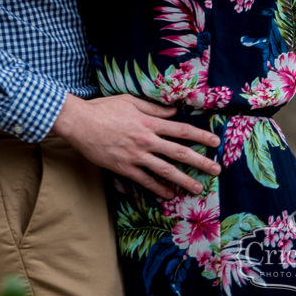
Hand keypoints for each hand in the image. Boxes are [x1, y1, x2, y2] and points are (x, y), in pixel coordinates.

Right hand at [52, 94, 221, 199]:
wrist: (79, 122)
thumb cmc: (102, 108)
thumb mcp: (129, 101)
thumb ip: (153, 107)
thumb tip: (173, 111)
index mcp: (148, 122)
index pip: (181, 130)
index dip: (200, 136)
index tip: (215, 141)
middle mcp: (146, 140)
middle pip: (179, 152)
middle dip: (200, 161)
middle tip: (216, 169)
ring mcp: (135, 155)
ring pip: (165, 170)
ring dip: (184, 180)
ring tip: (197, 188)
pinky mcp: (124, 167)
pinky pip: (145, 180)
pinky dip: (158, 188)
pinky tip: (169, 194)